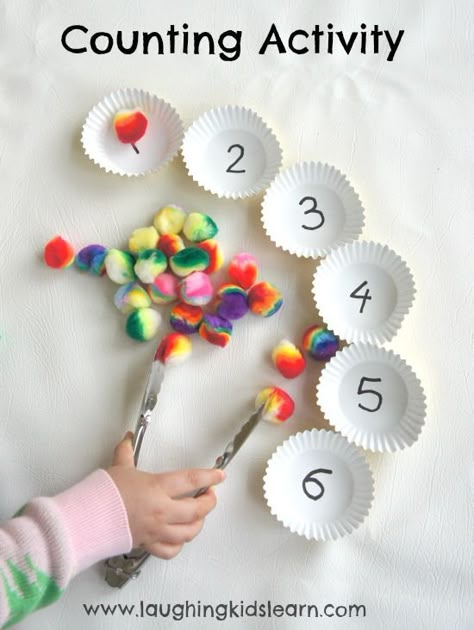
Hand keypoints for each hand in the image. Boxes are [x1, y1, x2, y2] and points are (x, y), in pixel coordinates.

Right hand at [107, 433, 224, 559]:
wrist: (87, 519)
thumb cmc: (102, 495)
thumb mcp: (119, 467)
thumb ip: (126, 451)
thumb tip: (127, 438)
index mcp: (157, 487)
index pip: (192, 479)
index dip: (210, 477)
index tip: (219, 476)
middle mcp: (161, 510)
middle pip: (198, 509)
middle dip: (210, 502)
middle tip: (210, 495)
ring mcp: (157, 529)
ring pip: (189, 531)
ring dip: (199, 523)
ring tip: (199, 515)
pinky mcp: (148, 543)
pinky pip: (171, 549)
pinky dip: (179, 544)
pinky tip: (180, 536)